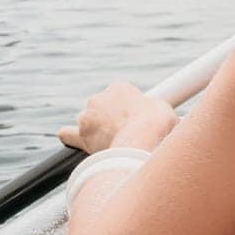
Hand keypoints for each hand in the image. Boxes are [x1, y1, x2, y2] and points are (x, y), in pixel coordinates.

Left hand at [59, 82, 178, 153]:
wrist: (141, 140)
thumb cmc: (157, 124)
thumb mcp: (164, 111)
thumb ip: (156, 113)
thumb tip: (165, 124)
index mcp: (119, 88)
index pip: (120, 96)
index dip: (129, 111)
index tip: (137, 122)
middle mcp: (100, 98)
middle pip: (103, 109)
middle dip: (112, 121)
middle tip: (126, 135)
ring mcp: (88, 116)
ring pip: (88, 122)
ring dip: (97, 131)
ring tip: (111, 145)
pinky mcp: (80, 135)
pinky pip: (68, 135)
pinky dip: (72, 139)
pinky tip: (79, 147)